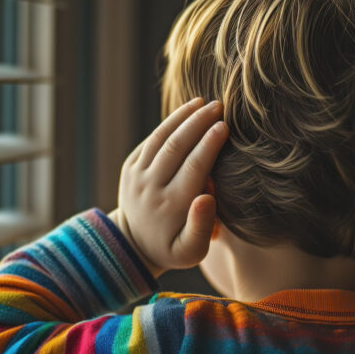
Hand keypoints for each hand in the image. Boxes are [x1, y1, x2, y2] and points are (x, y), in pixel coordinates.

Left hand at [108, 98, 228, 277]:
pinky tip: (186, 113)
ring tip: (202, 102)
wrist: (134, 244)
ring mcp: (136, 176)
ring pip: (160, 139)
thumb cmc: (173, 247)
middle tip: (219, 106)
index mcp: (170, 206)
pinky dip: (168, 125)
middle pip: (176, 147)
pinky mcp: (129, 168)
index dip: (209, 144)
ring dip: (182, 117)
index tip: (225, 126)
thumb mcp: (191, 251)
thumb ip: (202, 227)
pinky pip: (150, 141)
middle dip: (198, 123)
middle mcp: (150, 188)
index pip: (194, 167)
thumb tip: (207, 197)